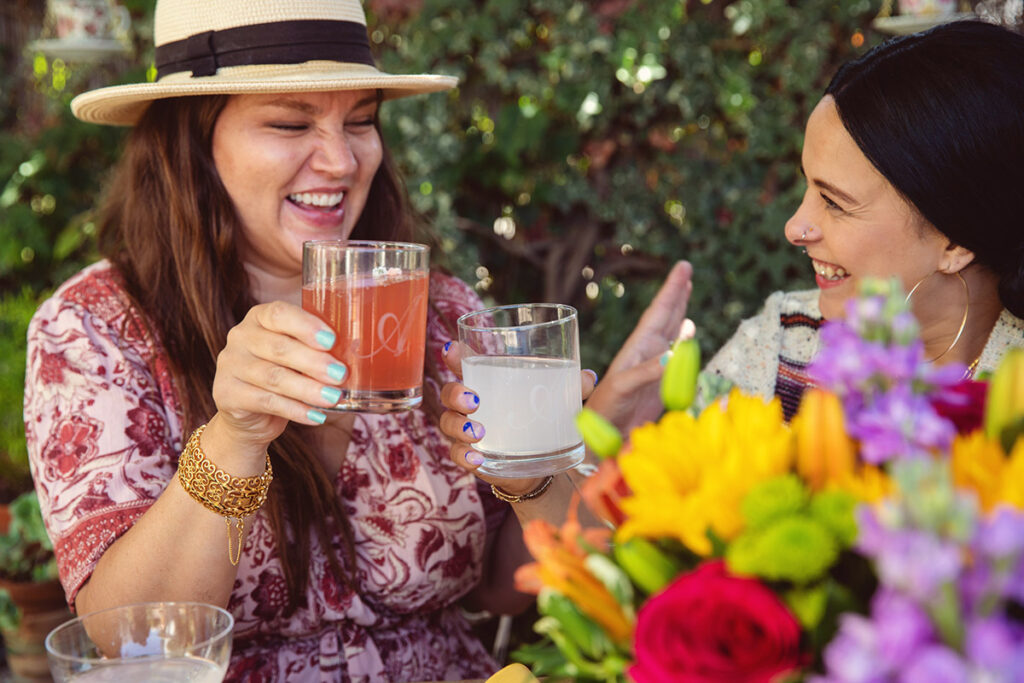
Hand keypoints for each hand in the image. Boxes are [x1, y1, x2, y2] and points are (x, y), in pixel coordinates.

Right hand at [209, 301, 347, 453]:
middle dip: (314, 362)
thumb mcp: (298, 356)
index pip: (279, 314)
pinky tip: (317, 415)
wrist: (251, 414)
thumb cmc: (284, 373)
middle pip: (279, 348)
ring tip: (334, 398)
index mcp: (259, 317)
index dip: (306, 326)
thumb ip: (316, 349)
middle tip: (340, 374)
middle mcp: (240, 336)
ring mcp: (230, 365)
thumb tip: (354, 354)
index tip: (332, 340)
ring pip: (274, 377)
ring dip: (308, 389)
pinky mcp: (226, 393)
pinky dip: (295, 410)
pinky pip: (266, 402)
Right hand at [437, 341, 597, 493]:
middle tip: (474, 400)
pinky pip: (457, 455)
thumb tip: (588, 376)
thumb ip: (571, 388)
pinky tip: (478, 458)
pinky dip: (465, 455)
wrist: (540, 466)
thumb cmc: (541, 422)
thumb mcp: (557, 403)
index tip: (452, 350)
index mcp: (488, 384)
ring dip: (459, 425)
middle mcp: (471, 406)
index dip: (454, 356)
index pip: (465, 365)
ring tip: (480, 431)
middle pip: (449, 393)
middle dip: (455, 393)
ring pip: (448, 423)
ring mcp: (467, 432)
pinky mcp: (472, 458)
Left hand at [584, 260, 692, 432]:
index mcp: (638, 347)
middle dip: (677, 292)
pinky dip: (686, 341)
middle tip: (686, 268)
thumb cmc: (606, 407)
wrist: (603, 434)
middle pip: (666, 315)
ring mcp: (654, 365)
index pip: (658, 312)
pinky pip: (679, 355)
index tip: (683, 267)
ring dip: (680, 310)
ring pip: (672, 330)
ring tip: (686, 289)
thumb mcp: (624, 387)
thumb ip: (647, 371)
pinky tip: (688, 332)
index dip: (672, 290)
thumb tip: (673, 355)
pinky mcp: (661, 382)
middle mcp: (647, 351)